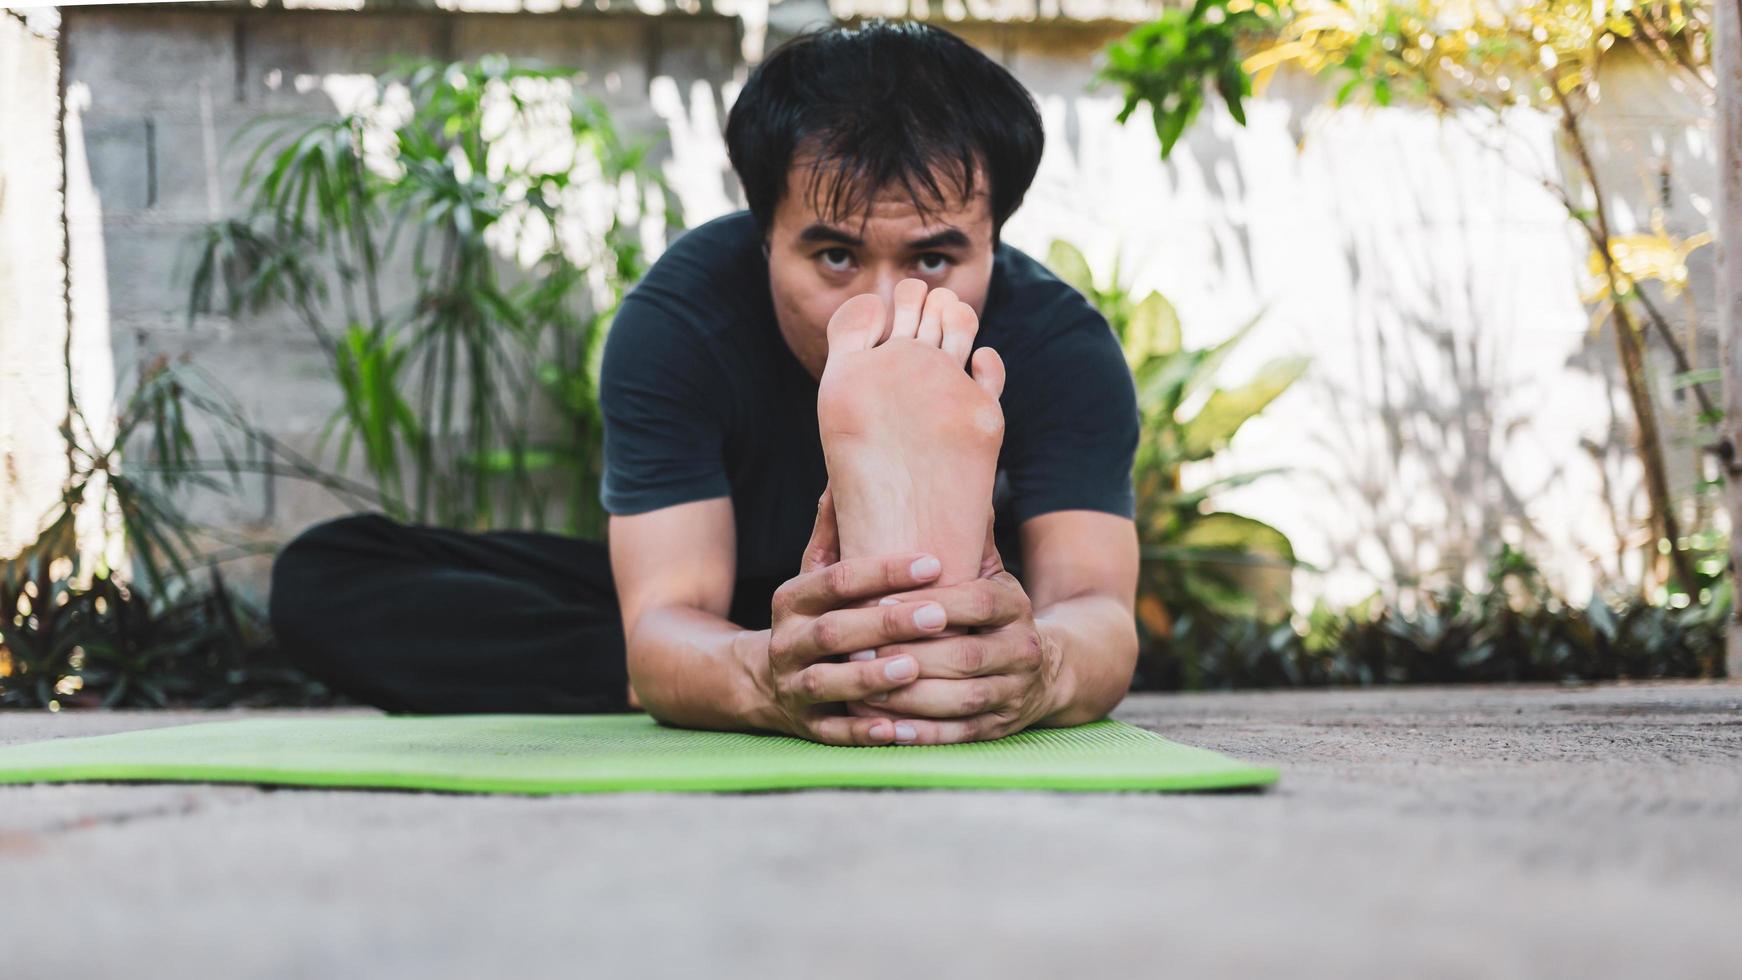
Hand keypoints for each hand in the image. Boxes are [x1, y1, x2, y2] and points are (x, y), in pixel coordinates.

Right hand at [754, 488, 962, 745]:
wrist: (759, 681)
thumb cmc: (812, 618)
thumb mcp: (814, 577)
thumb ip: (834, 533)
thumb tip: (850, 473)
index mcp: (792, 600)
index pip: (837, 579)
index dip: (883, 571)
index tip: (934, 561)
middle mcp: (788, 642)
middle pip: (834, 631)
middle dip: (886, 622)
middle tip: (938, 613)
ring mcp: (794, 687)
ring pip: (828, 682)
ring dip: (870, 676)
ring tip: (914, 665)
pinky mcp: (807, 726)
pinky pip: (833, 732)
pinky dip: (863, 732)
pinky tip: (897, 728)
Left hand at [847, 517, 1066, 744]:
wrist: (1044, 669)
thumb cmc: (988, 610)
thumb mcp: (982, 569)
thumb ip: (954, 532)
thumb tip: (929, 474)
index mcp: (1013, 603)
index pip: (976, 600)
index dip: (928, 602)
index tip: (879, 601)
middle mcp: (1021, 647)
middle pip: (964, 654)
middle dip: (909, 654)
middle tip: (857, 651)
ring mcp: (1014, 691)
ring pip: (960, 698)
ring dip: (909, 698)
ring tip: (861, 691)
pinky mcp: (999, 727)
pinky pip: (960, 734)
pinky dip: (923, 735)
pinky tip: (887, 731)